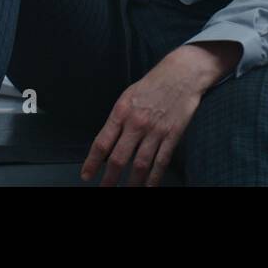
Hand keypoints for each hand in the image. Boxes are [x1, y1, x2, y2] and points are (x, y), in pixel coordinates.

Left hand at [80, 47, 212, 186]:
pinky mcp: (173, 135)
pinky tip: (148, 187)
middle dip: (110, 179)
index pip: (102, 142)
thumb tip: (107, 144)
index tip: (86, 176)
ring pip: (140, 164)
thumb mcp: (127, 96)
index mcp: (121, 112)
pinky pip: (161, 161)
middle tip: (104, 191)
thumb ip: (117, 120)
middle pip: (119, 158)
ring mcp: (155, 131)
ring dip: (132, 183)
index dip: (92, 162)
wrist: (182, 74)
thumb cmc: (151, 84)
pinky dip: (154, 178)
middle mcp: (136, 123)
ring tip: (127, 193)